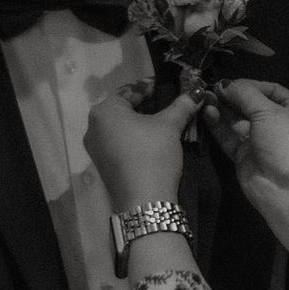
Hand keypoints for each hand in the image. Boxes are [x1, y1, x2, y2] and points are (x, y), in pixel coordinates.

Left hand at [84, 79, 204, 210]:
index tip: (173, 88)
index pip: (130, 90)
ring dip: (145, 123)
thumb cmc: (152, 154)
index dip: (153, 87)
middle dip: (150, 106)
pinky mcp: (104, 166)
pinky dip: (138, 139)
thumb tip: (195, 92)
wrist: (144, 201)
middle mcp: (93, 127)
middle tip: (173, 105)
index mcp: (103, 111)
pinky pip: (121, 143)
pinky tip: (156, 141)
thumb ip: (181, 106)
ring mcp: (96, 149)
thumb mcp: (169, 126)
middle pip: (126, 109)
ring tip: (169, 122)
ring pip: (124, 127)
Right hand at [203, 79, 288, 286]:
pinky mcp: (244, 157)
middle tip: (212, 89)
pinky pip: (229, 137)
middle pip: (251, 105)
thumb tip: (226, 84)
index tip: (230, 82)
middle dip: (233, 97)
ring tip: (205, 99)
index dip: (251, 85)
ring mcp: (260, 142)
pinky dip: (218, 126)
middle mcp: (277, 125)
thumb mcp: (269, 113)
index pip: (271, 90)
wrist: (288, 191)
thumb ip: (246, 95)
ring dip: (222, 110)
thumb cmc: (286, 144)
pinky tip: (207, 113)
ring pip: (237, 121)